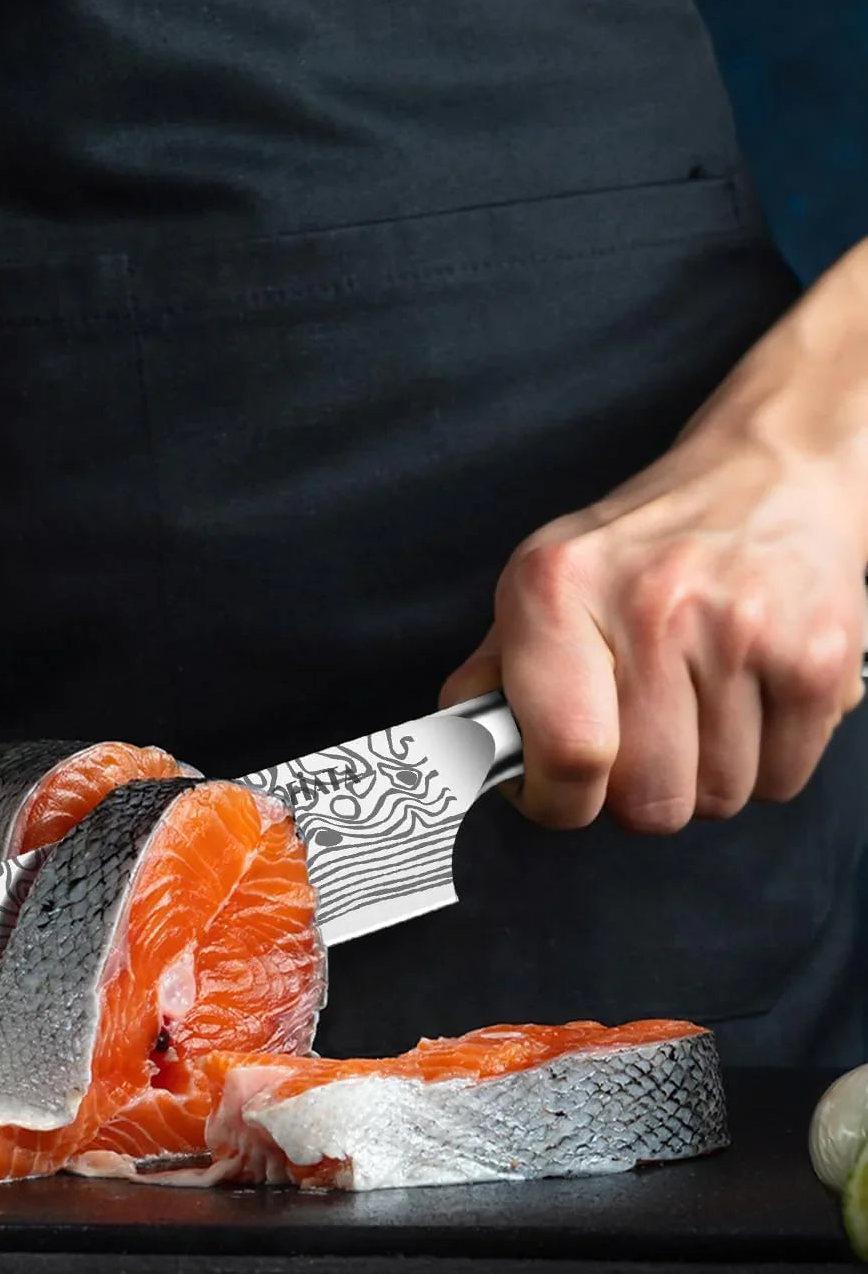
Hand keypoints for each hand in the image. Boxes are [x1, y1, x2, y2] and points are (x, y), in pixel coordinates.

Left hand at [438, 239, 867, 833]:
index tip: (565, 788)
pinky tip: (752, 697)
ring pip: (718, 798)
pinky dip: (769, 761)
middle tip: (645, 734)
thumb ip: (494, 672)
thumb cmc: (643, 548)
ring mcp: (741, 628)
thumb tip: (456, 754)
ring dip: (708, 775)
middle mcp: (650, 603)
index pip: (566, 754)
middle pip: (648, 800)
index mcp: (557, 588)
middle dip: (642, 792)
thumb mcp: (545, 582)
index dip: (560, 800)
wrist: (771, 473)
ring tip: (702, 703)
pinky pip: (784, 780)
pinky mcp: (817, 655)